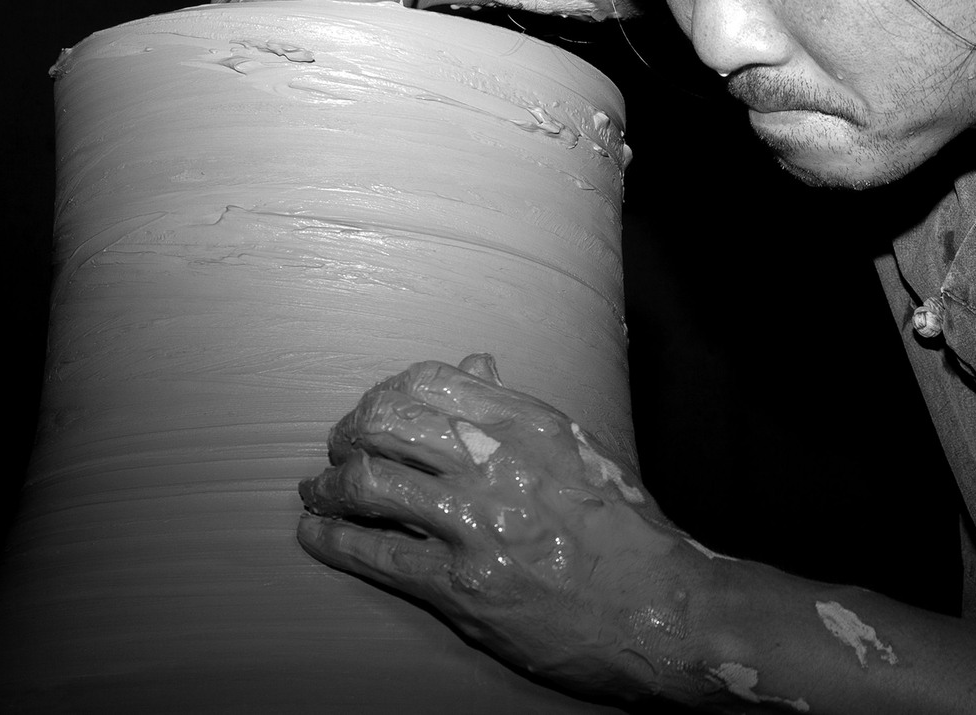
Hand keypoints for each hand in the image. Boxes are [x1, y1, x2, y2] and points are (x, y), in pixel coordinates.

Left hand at [298, 353, 700, 699]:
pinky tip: (316, 536)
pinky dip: (334, 541)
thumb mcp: (580, 451)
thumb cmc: (626, 530)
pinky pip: (378, 554)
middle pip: (387, 422)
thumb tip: (474, 364)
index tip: (376, 409)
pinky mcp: (463, 587)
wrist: (659, 609)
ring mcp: (477, 526)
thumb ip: (519, 410)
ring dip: (330, 486)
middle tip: (337, 449)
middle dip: (348, 433)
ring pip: (370, 482)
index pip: (433, 379)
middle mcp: (497, 463)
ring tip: (320, 493)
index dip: (388, 391)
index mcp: (529, 423)